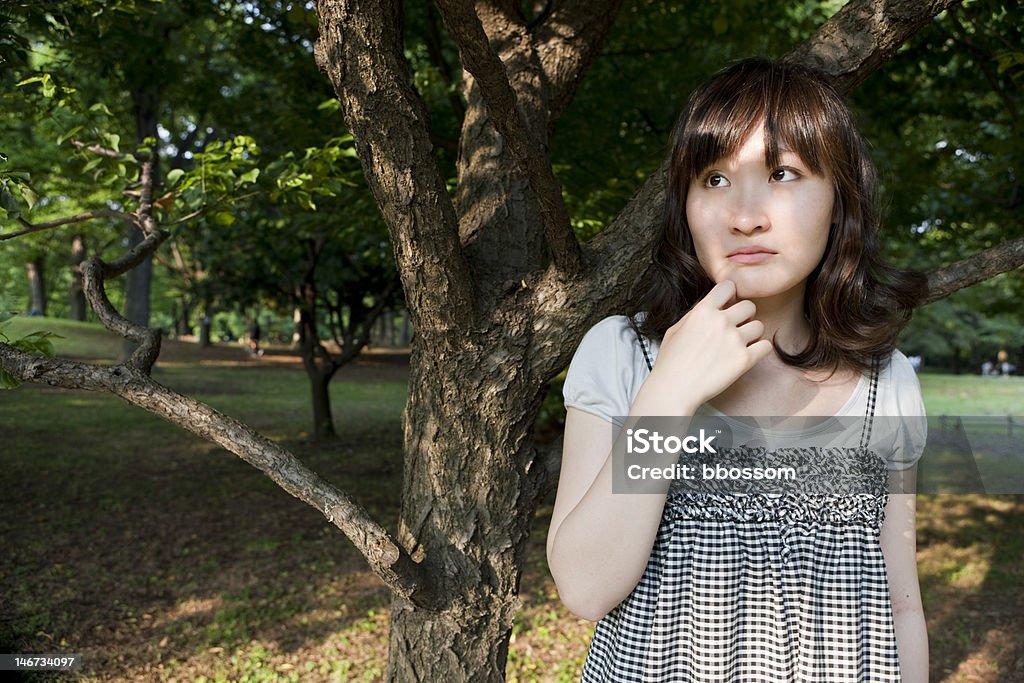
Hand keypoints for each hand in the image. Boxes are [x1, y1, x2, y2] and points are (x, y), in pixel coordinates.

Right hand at [642, 280, 771, 411]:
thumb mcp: (676, 329)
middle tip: (737, 327)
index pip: (728, 286)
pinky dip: (759, 350)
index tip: (728, 304)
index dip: (730, 295)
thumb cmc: (671, 363)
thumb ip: (696, 314)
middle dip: (744, 316)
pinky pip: (766, 346)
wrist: (674, 389)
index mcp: (703, 311)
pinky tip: (748, 355)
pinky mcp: (744, 360)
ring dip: (752, 334)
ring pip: (759, 326)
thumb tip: (713, 306)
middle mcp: (721, 322)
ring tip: (740, 344)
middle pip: (750, 306)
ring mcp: (734, 340)